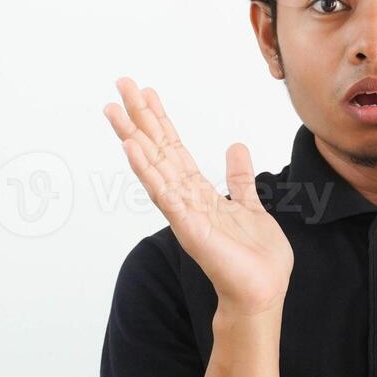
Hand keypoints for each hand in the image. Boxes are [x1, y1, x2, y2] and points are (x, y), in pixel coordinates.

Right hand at [104, 77, 293, 315]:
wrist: (262, 293)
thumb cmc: (256, 259)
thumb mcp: (251, 207)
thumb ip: (240, 179)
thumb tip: (236, 147)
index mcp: (199, 194)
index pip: (173, 150)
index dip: (160, 120)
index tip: (146, 92)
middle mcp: (185, 200)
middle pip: (157, 151)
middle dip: (140, 117)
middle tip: (120, 83)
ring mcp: (184, 213)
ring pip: (154, 168)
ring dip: (133, 138)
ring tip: (114, 110)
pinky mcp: (189, 228)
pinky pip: (165, 194)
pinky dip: (148, 171)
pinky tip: (133, 148)